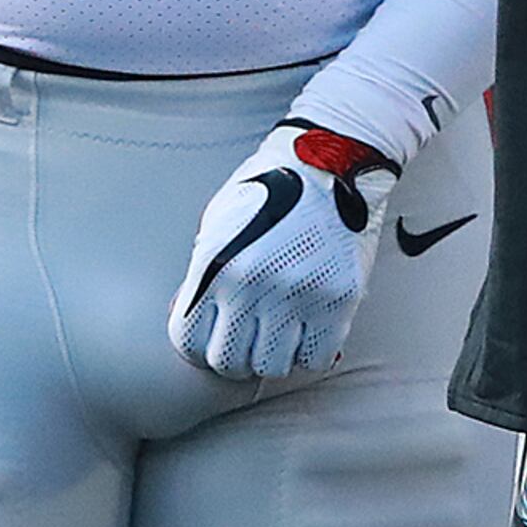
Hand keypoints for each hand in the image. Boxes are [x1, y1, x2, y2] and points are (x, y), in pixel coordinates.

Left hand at [172, 121, 400, 381]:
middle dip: (232, 357)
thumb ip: (202, 272)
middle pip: (228, 362)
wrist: (333, 159)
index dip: (196, 347)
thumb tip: (185, 316)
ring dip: (270, 357)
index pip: (188, 341)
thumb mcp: (220, 222)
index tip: (210, 340)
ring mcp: (301, 293)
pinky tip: (306, 333)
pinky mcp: (340, 298)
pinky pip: (316, 358)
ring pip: (271, 367)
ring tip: (276, 338)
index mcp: (217, 264)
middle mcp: (256, 284)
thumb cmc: (272, 186)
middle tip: (243, 343)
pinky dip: (307, 354)